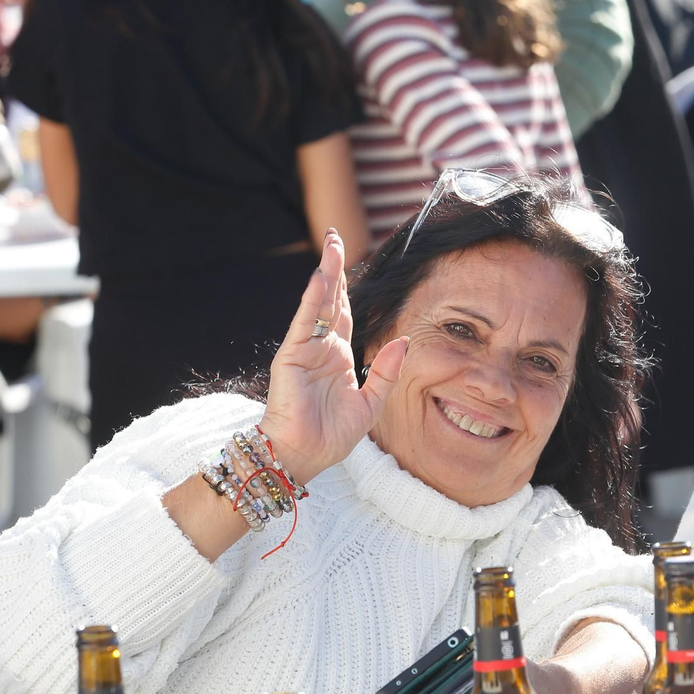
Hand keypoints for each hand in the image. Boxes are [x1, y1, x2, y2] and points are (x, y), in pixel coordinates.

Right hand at [258, 229, 407, 484]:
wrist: (304, 456)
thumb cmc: (332, 436)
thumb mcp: (371, 404)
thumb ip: (386, 372)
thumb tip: (402, 341)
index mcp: (339, 357)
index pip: (346, 313)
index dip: (348, 288)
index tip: (351, 260)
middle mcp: (322, 347)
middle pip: (331, 299)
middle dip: (335, 268)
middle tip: (335, 236)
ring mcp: (305, 349)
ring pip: (319, 304)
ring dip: (326, 274)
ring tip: (331, 245)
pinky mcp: (292, 356)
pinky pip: (305, 322)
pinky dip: (313, 299)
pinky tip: (321, 277)